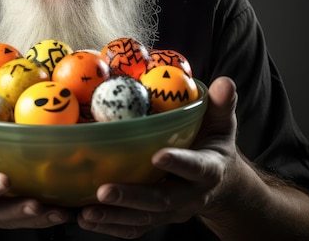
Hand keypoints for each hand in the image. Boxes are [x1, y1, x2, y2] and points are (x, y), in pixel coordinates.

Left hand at [76, 76, 236, 237]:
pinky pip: (133, 227)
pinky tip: (84, 219)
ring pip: (143, 219)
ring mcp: (172, 211)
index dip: (178, 163)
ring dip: (114, 217)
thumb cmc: (215, 144)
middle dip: (131, 198)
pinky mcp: (156, 218)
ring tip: (86, 213)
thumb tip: (224, 81)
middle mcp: (190, 196)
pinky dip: (109, 226)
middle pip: (161, 200)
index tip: (157, 155)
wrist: (221, 183)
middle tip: (103, 191)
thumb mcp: (222, 123)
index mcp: (208, 169)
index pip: (196, 167)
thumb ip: (221, 104)